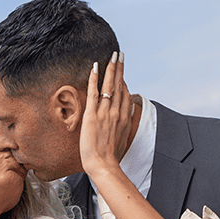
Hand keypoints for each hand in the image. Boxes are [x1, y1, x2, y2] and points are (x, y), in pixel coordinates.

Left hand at [79, 52, 134, 180]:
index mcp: (124, 117)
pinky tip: (95, 67)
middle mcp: (116, 112)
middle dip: (120, 68)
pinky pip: (94, 93)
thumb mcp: (122, 138)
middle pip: (119, 85)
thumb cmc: (111, 156)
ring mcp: (104, 112)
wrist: (103, 164)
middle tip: (120, 54)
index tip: (121, 71)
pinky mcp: (92, 115)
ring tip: (112, 56)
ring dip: (111, 68)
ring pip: (109, 85)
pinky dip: (94, 79)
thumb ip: (124, 125)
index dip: (123, 81)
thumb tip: (126, 117)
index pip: (125, 93)